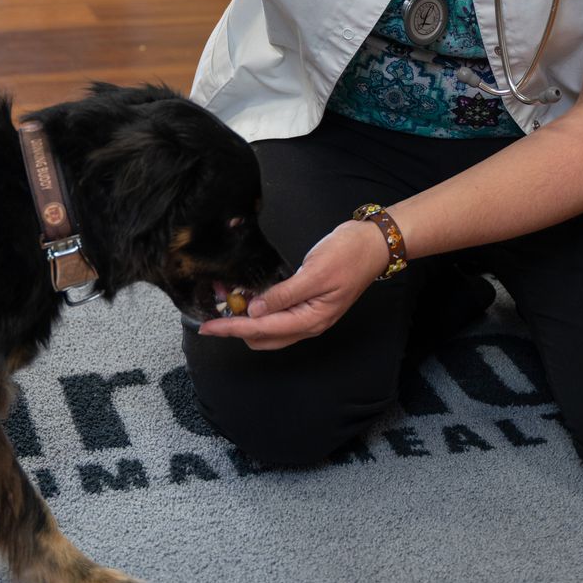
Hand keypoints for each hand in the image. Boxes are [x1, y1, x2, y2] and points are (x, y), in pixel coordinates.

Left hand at [196, 219, 391, 349]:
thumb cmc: (349, 255)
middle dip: (235, 327)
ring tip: (227, 301)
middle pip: (262, 337)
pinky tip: (248, 298)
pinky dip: (259, 311)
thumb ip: (284, 295)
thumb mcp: (314, 272)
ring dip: (245, 320)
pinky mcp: (308, 304)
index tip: (207, 327)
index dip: (232, 329)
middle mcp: (309, 323)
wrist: (374, 244)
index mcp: (310, 319)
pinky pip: (278, 317)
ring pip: (269, 330)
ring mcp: (309, 316)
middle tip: (213, 311)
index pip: (261, 330)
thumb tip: (254, 311)